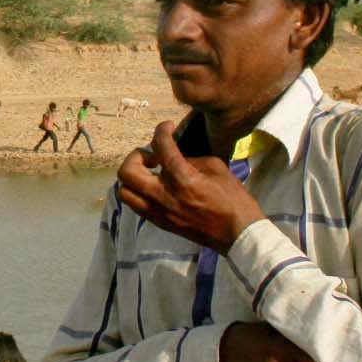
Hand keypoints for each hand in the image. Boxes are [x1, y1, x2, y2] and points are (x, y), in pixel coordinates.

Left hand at [115, 120, 265, 251]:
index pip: (160, 146)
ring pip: (124, 192)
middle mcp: (163, 196)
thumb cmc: (233, 199)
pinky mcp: (159, 223)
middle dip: (137, 156)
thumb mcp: (217, 168)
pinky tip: (155, 188)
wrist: (238, 234)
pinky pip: (136, 205)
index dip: (161, 130)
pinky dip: (139, 192)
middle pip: (127, 172)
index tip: (168, 127)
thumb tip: (176, 158)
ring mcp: (158, 212)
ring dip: (133, 177)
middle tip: (154, 156)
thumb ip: (191, 160)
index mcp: (181, 178)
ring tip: (150, 174)